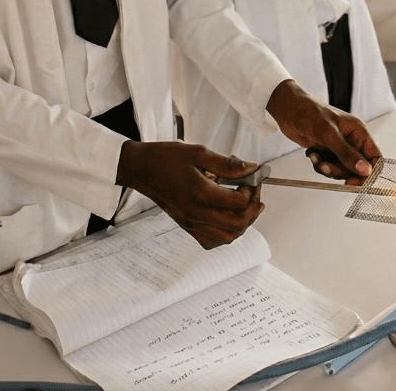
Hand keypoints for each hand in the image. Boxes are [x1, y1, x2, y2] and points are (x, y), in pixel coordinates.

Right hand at [115, 140, 263, 247]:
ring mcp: (191, 223)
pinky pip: (211, 241)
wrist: (140, 168)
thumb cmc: (166, 158)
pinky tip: (228, 218)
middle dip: (253, 209)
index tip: (252, 176)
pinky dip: (226, 234)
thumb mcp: (198, 153)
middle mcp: (197, 214)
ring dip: (243, 223)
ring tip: (246, 206)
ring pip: (227, 237)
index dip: (252, 190)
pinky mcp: (186, 226)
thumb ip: (227, 164)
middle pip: (238, 225)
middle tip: (255, 192)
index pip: (239, 203)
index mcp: (201, 194)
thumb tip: (252, 168)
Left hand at [265, 80, 381, 184]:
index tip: (355, 183)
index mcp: (358, 132)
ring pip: (341, 169)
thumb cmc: (308, 112)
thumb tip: (365, 170)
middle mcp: (351, 140)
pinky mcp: (326, 151)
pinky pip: (328, 167)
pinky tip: (311, 154)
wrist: (286, 108)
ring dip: (327, 168)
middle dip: (340, 171)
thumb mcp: (329, 134)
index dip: (368, 172)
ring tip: (316, 158)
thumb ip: (347, 154)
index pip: (374, 157)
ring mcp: (338, 146)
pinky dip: (319, 164)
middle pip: (356, 168)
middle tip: (326, 168)